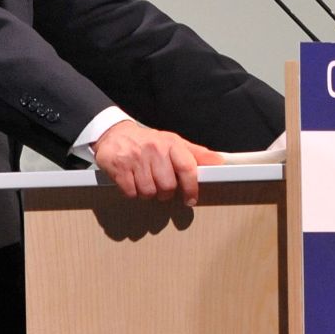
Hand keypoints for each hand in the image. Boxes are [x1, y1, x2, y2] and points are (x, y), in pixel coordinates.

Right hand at [91, 121, 219, 204]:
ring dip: (149, 194)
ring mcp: (135, 159)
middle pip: (167, 186)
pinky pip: (131, 193)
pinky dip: (133, 193)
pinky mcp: (119, 168)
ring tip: (146, 183)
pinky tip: (133, 182)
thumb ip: (197, 154)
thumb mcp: (174, 143)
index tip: (190, 200)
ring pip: (149, 192)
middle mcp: (155, 150)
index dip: (191, 187)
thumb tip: (219, 162)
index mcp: (171, 144)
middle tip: (161, 187)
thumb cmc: (150, 142)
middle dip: (166, 192)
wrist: (115, 134)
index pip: (187, 168)